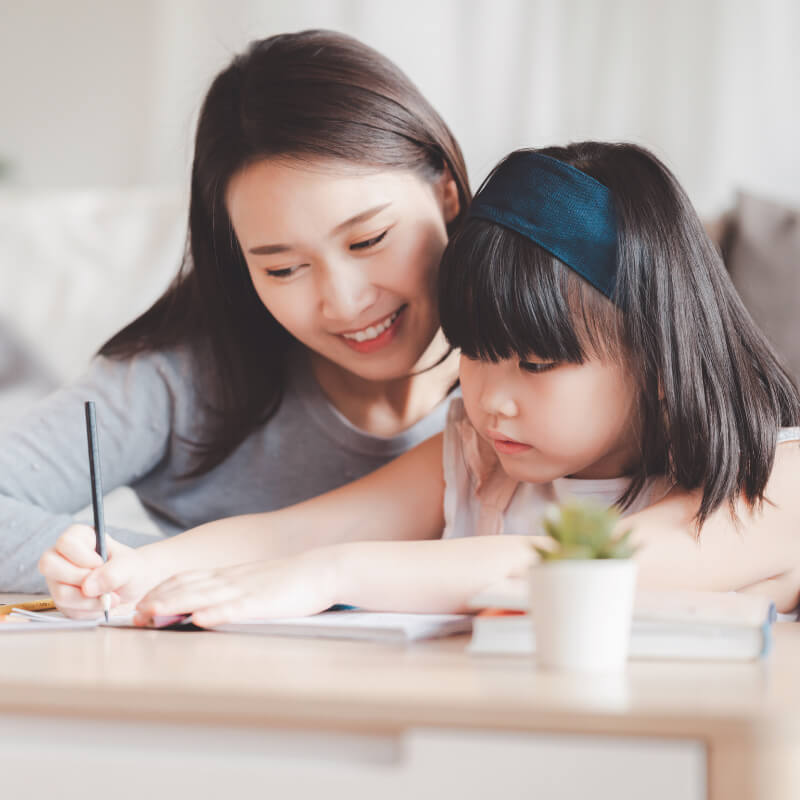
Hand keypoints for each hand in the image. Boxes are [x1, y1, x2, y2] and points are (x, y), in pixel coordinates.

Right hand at [38, 524, 152, 617]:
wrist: (134, 588)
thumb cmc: (131, 569)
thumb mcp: (129, 566)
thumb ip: (112, 573)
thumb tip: (87, 588)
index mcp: (80, 538)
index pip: (65, 542)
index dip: (81, 556)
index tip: (99, 563)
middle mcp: (63, 556)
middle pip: (48, 565)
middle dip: (78, 579)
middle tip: (101, 582)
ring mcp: (59, 579)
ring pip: (60, 593)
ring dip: (89, 600)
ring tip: (111, 596)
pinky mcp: (62, 600)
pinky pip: (68, 609)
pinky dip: (89, 611)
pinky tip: (102, 603)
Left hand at [134, 550, 338, 627]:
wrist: (321, 569)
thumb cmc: (289, 582)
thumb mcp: (252, 583)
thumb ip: (228, 593)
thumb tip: (201, 611)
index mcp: (228, 576)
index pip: (185, 579)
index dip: (159, 591)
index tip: (140, 605)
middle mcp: (231, 579)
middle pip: (187, 586)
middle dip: (158, 599)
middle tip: (135, 615)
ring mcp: (246, 589)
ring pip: (204, 595)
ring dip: (175, 604)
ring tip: (153, 615)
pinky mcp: (264, 602)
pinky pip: (236, 607)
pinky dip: (216, 613)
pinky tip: (201, 620)